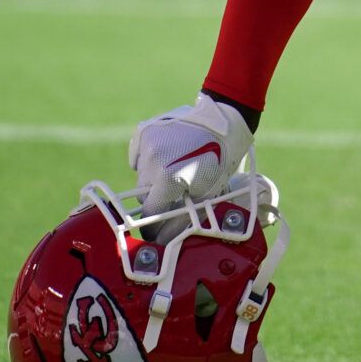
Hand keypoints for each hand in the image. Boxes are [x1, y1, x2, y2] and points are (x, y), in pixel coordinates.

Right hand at [129, 94, 254, 220]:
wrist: (221, 122)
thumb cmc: (219, 161)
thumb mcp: (206, 193)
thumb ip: (181, 217)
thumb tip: (162, 239)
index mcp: (167, 178)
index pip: (149, 211)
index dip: (154, 222)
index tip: (157, 227)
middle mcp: (152, 160)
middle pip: (143, 193)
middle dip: (156, 196)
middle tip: (175, 189)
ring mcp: (146, 143)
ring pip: (141, 174)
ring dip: (153, 176)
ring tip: (176, 166)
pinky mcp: (144, 131)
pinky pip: (139, 155)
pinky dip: (149, 158)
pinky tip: (168, 154)